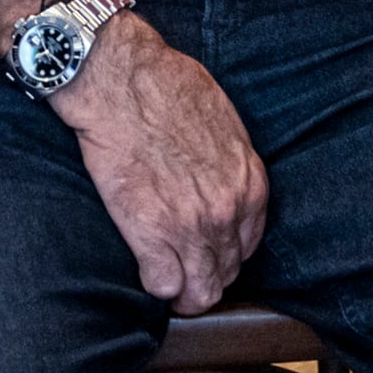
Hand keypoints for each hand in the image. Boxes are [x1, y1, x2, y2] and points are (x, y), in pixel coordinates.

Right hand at [52, 17, 270, 311]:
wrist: (123, 82)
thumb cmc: (169, 88)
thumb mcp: (225, 123)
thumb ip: (232, 165)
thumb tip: (225, 182)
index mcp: (249, 184)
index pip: (248, 245)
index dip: (225, 252)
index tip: (208, 252)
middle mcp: (227, 212)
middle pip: (225, 272)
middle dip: (206, 276)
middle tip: (185, 270)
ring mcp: (191, 227)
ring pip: (198, 291)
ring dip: (183, 290)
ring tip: (168, 282)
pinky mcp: (151, 234)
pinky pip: (162, 285)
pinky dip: (155, 283)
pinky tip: (147, 269)